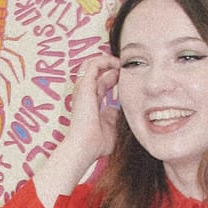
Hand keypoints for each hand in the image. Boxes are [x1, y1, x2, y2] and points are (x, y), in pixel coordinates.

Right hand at [33, 55, 119, 205]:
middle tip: (125, 67)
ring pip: (91, 64)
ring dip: (107, 60)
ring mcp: (82, 89)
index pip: (99, 83)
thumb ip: (112, 117)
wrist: (84, 147)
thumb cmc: (94, 144)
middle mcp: (83, 94)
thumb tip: (116, 109)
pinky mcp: (85, 86)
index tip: (125, 77)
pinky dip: (105, 60)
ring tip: (120, 63)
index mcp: (89, 103)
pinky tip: (117, 65)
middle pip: (95, 71)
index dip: (112, 77)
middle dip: (110, 66)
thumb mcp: (109, 128)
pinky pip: (93, 64)